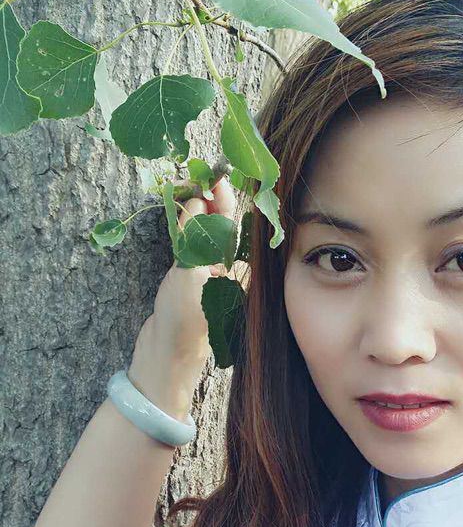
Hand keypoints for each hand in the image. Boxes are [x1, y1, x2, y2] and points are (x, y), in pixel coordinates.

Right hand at [139, 175, 246, 365]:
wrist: (165, 354)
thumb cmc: (183, 320)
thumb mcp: (189, 276)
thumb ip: (193, 239)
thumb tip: (197, 202)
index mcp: (233, 267)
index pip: (231, 226)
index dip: (224, 199)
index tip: (217, 176)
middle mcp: (223, 268)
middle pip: (219, 226)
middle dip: (211, 199)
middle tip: (201, 172)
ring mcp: (206, 272)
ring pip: (203, 232)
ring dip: (196, 209)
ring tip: (190, 183)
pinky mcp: (188, 277)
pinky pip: (189, 244)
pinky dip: (184, 226)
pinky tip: (182, 209)